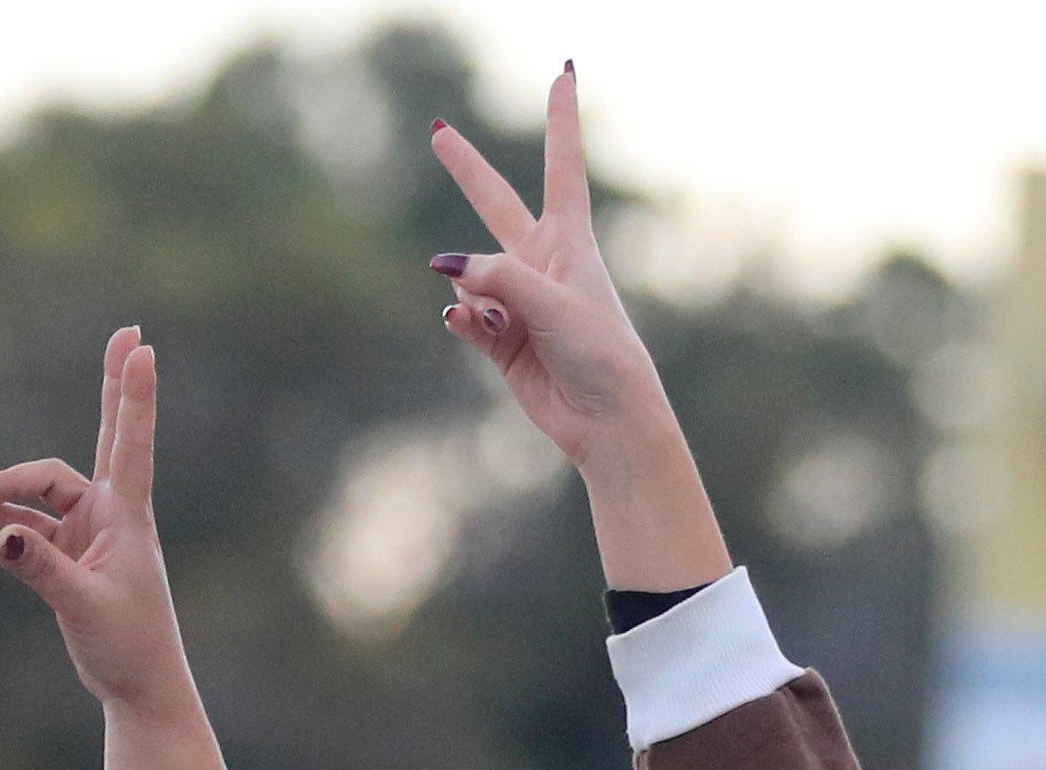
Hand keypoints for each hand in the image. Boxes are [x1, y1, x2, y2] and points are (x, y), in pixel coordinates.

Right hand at [0, 329, 238, 769]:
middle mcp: (112, 515)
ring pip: (43, 489)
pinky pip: (30, 522)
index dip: (132, 394)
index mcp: (127, 519)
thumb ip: (41, 568)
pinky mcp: (70, 553)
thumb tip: (0, 533)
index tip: (140, 347)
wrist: (139, 689)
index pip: (130, 443)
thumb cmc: (126, 648)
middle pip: (110, 435)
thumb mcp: (81, 606)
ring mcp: (90, 531)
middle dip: (112, 387)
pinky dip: (5, 518)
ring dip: (6, 489)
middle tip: (127, 334)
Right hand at [430, 69, 730, 587]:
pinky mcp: (500, 340)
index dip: (561, 119)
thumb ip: (498, 276)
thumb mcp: (551, 301)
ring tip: (500, 325)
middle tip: (439, 131)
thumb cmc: (599, 352)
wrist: (606, 420)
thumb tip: (447, 272)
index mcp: (570, 240)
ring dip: (475, 296)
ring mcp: (517, 301)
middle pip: (496, 203)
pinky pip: (465, 317)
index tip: (564, 73)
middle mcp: (541, 263)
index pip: (562, 166)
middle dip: (466, 170)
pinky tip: (474, 330)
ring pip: (471, 278)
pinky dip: (465, 323)